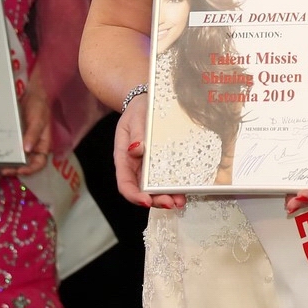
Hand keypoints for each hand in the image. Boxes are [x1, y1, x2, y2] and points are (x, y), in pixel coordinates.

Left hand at [2, 70, 51, 175]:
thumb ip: (33, 134)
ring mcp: (21, 141)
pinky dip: (0, 151)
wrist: (32, 92)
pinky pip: (7, 146)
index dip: (31, 170)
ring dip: (6, 162)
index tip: (20, 171)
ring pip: (14, 157)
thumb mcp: (38, 119)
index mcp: (42, 145)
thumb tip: (27, 150)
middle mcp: (32, 146)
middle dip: (14, 169)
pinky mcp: (13, 136)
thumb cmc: (39, 105)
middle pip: (25, 163)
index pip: (39, 163)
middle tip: (3, 171)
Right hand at [113, 93, 183, 209]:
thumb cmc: (138, 111)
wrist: (146, 103)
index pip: (125, 183)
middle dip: (155, 200)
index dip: (134, 195)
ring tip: (179, 202)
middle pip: (142, 191)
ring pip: (155, 189)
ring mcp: (148, 168)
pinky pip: (166, 180)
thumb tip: (136, 149)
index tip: (145, 201)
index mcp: (124, 158)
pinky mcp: (161, 165)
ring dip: (166, 198)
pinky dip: (174, 188)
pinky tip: (183, 192)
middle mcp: (136, 168)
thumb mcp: (135, 118)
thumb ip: (136, 133)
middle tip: (170, 203)